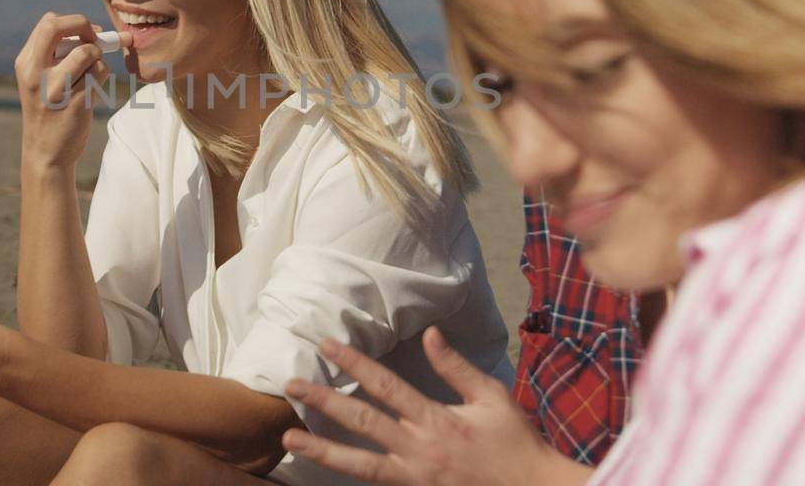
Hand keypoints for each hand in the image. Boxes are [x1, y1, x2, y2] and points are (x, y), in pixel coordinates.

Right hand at [14, 11, 128, 169]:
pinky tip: (92, 90)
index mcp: (25, 63)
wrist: (46, 152)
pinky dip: (103, 76)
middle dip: (84, 26)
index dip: (73, 22)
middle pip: (60, 27)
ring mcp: (55, 89)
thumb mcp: (38, 80)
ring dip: (98, 59)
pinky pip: (100, 73)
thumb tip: (93, 30)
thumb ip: (56, 54)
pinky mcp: (76, 103)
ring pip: (89, 52)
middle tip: (95, 39)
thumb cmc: (48, 110)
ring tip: (90, 76)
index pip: (49, 22)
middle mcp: (36, 73)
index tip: (87, 33)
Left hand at [281, 327, 588, 485]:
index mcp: (436, 419)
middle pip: (361, 421)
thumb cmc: (515, 441)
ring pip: (358, 464)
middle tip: (290, 385)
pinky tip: (324, 467)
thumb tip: (430, 334)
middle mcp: (419, 449)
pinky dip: (348, 475)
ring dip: (321, 449)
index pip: (385, 385)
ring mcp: (413, 477)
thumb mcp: (491, 397)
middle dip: (323, 401)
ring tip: (289, 438)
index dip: (354, 363)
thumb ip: (456, 367)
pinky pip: (374, 483)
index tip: (326, 345)